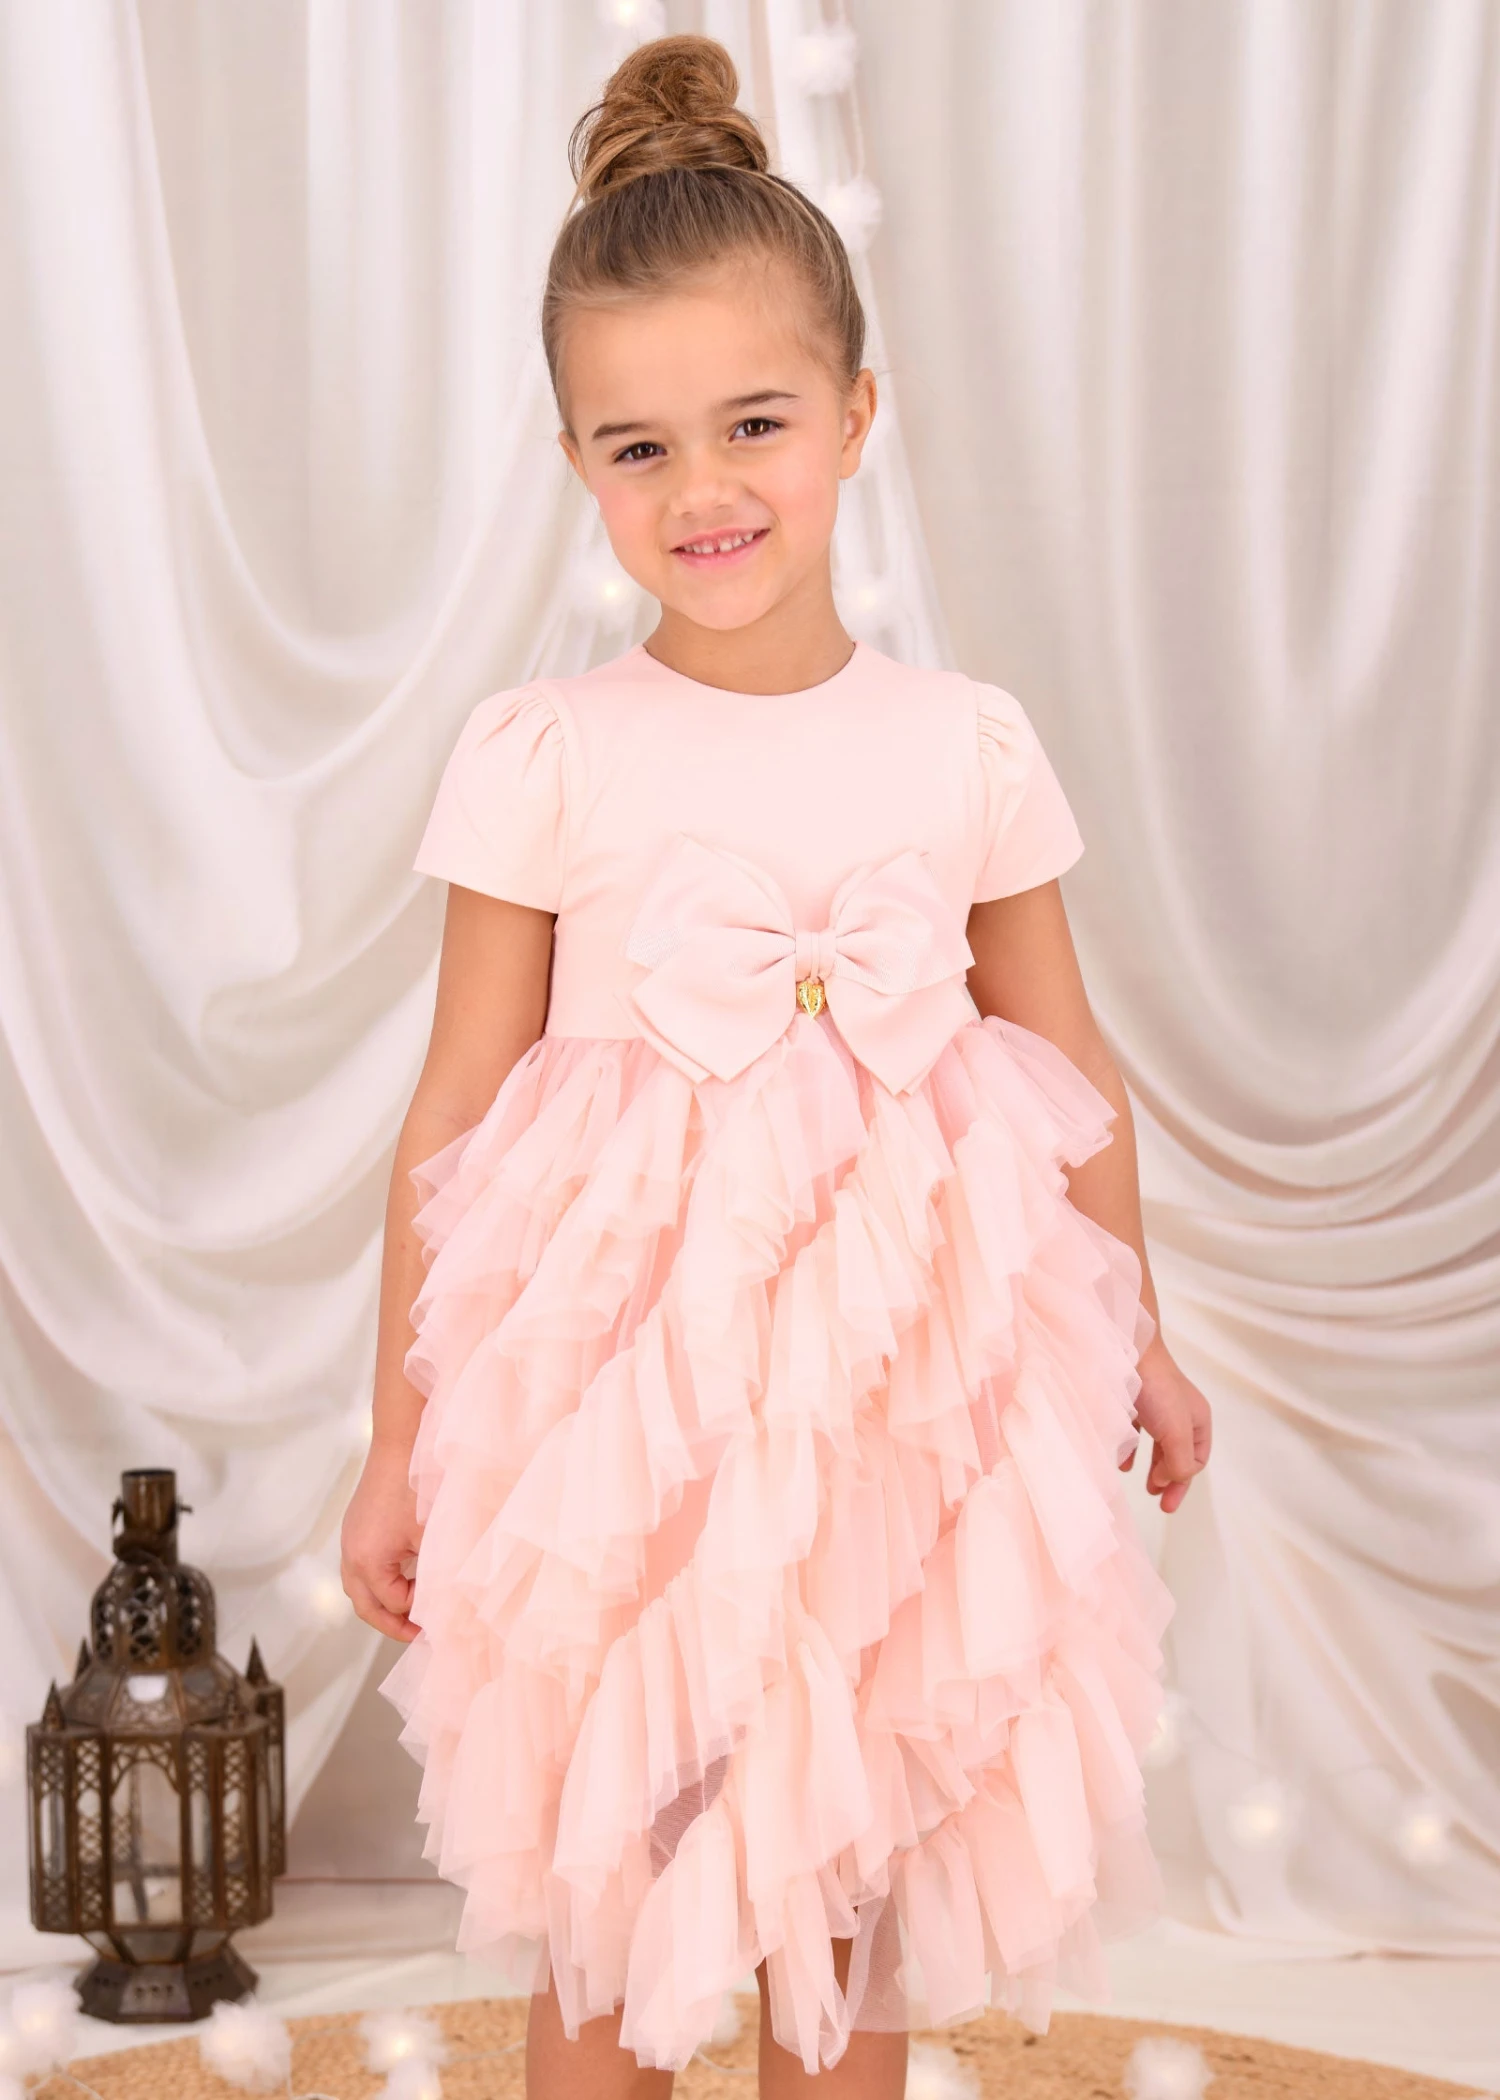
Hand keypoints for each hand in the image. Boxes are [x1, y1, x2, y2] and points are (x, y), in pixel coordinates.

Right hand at [341, 1438, 422, 1640]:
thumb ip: (434, 1575)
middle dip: (390, 1622)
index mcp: (368, 1562)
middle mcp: (350, 1554)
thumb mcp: (432, 1537)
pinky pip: (359, 1565)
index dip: (417, 1612)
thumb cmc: (418, 1488)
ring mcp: (349, 1538)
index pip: (392, 1604)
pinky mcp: (355, 1525)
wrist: (401, 1442)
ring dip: (381, 1601)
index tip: (440, 1613)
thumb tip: (443, 1602)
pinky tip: (402, 1577)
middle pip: (365, 1605)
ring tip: (410, 1609)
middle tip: (417, 1634)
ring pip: (358, 1587)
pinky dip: (377, 1580)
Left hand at [1120, 1337, 1211, 1513]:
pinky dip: (1130, 1449)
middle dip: (1169, 1478)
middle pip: (1179, 1454)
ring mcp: (1155, 1406)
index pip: (1197, 1460)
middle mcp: (1179, 1412)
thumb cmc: (1157, 1390)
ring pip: (1157, 1443)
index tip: (1163, 1495)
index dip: (1182, 1481)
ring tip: (1143, 1482)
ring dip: (1152, 1465)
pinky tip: (1122, 1460)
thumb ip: (1180, 1462)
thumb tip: (1171, 1480)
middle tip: (1158, 1500)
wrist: (1126, 1349)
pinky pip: (1134, 1432)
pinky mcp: (1132, 1400)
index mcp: (1197, 1418)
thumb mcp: (1177, 1432)